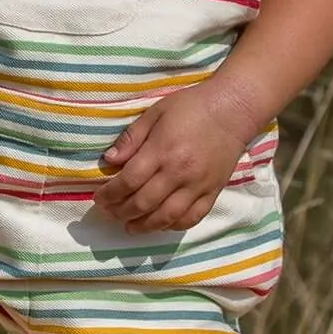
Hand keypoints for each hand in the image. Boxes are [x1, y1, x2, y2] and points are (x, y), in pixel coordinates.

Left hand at [95, 84, 259, 233]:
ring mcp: (198, 186)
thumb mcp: (155, 113)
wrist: (233, 109)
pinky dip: (173, 226)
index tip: (99, 198)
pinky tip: (160, 225)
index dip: (110, 194)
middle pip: (143, 203)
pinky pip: (191, 218)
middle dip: (121, 212)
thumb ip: (132, 138)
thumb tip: (108, 160)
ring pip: (166, 217)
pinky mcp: (213, 192)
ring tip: (130, 227)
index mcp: (162, 151)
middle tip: (110, 213)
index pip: (129, 181)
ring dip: (144, 226)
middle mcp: (179, 173)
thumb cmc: (191, 107)